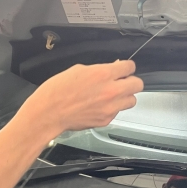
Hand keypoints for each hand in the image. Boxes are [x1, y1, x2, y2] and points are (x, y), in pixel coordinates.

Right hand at [20, 60, 142, 136]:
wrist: (48, 113)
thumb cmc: (57, 91)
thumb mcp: (78, 70)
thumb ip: (99, 70)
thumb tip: (111, 69)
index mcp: (103, 74)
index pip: (130, 67)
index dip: (126, 67)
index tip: (123, 69)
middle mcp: (111, 91)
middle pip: (138, 84)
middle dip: (130, 81)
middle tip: (122, 82)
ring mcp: (110, 108)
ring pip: (132, 100)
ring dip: (125, 96)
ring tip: (112, 95)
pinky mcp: (106, 120)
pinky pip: (117, 112)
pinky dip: (112, 108)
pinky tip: (99, 105)